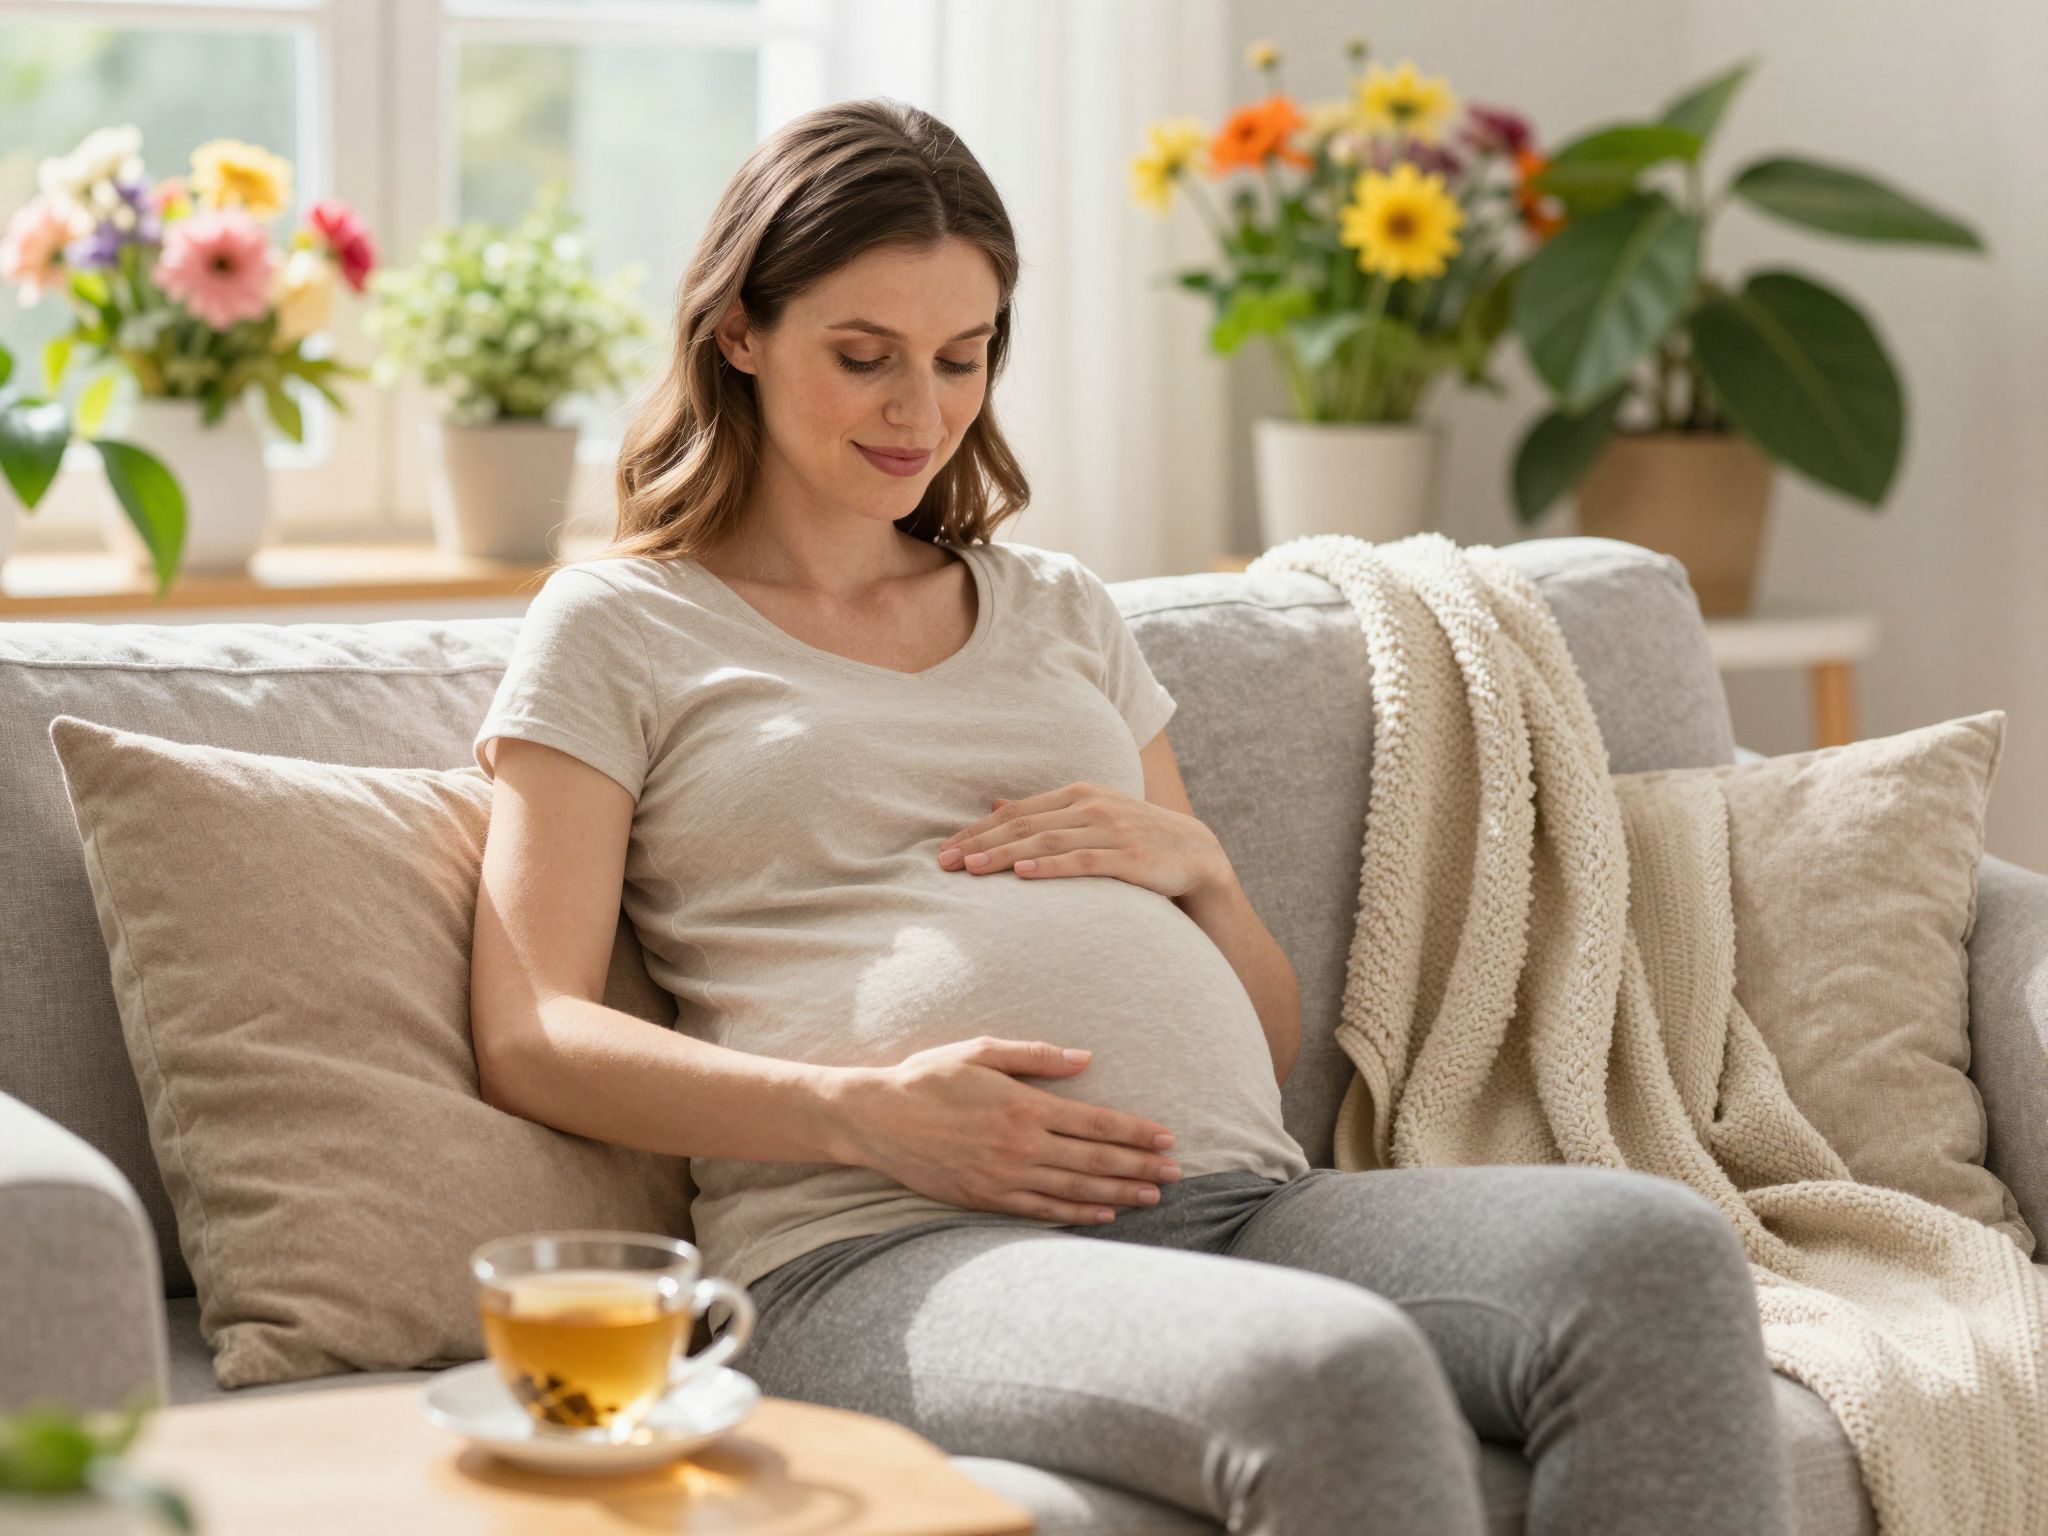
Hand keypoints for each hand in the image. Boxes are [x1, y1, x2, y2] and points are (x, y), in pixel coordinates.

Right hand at [835, 1038, 1183, 1224]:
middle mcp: (1021, 1146)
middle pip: (1095, 1160)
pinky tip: (1102, 1214)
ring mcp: (1005, 1177)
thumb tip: (1086, 1058)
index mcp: (1024, 1106)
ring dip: (1118, 1193)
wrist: (877, 1119)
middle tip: (1176, 1173)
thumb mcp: (981, 1051)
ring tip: (1152, 1196)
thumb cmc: (929, 1078)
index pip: (1096, 1122)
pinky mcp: (987, 1199)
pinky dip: (1077, 1214)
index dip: (1136, 1132)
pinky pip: (1042, 1211)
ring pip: (1075, 1189)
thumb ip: (1036, 1056)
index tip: (1167, 1138)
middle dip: (1140, 1167)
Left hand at [936, 780, 1227, 899]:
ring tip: (973, 869)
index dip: (978, 830)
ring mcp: (1112, 829)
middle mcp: (1092, 806)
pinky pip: (1084, 861)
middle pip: (1025, 825)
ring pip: (1048, 842)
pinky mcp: (1130, 856)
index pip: (1017, 812)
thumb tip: (996, 804)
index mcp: (1078, 794)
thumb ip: (1046, 812)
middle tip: (944, 863)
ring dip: (1006, 855)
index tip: (945, 850)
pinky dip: (1052, 867)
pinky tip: (1024, 875)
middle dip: (981, 843)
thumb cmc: (1135, 838)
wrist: (1196, 854)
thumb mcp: (1090, 816)